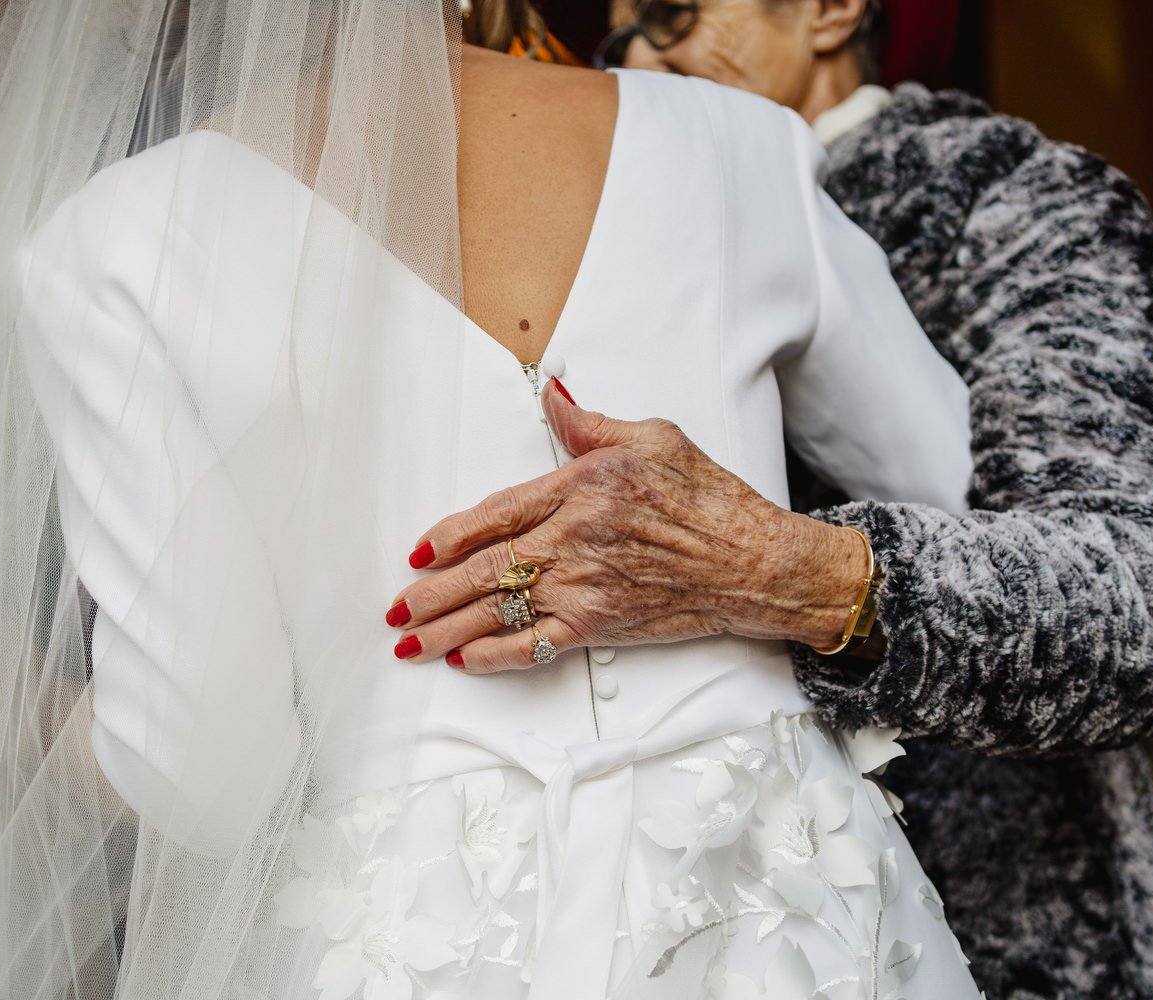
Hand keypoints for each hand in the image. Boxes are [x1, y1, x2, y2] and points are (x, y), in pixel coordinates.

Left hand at [386, 378, 868, 672]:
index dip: (451, 533)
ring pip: (501, 610)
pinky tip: (465, 660)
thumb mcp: (654, 438)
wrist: (756, 562)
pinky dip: (497, 656)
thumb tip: (552, 396)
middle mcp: (576, 541)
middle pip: (486, 569)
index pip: (498, 512)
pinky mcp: (602, 625)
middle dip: (433, 591)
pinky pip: (537, 645)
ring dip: (448, 628)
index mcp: (582, 489)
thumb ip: (590, 424)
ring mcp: (586, 588)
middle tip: (397, 606)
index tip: (421, 549)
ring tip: (410, 640)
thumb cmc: (710, 500)